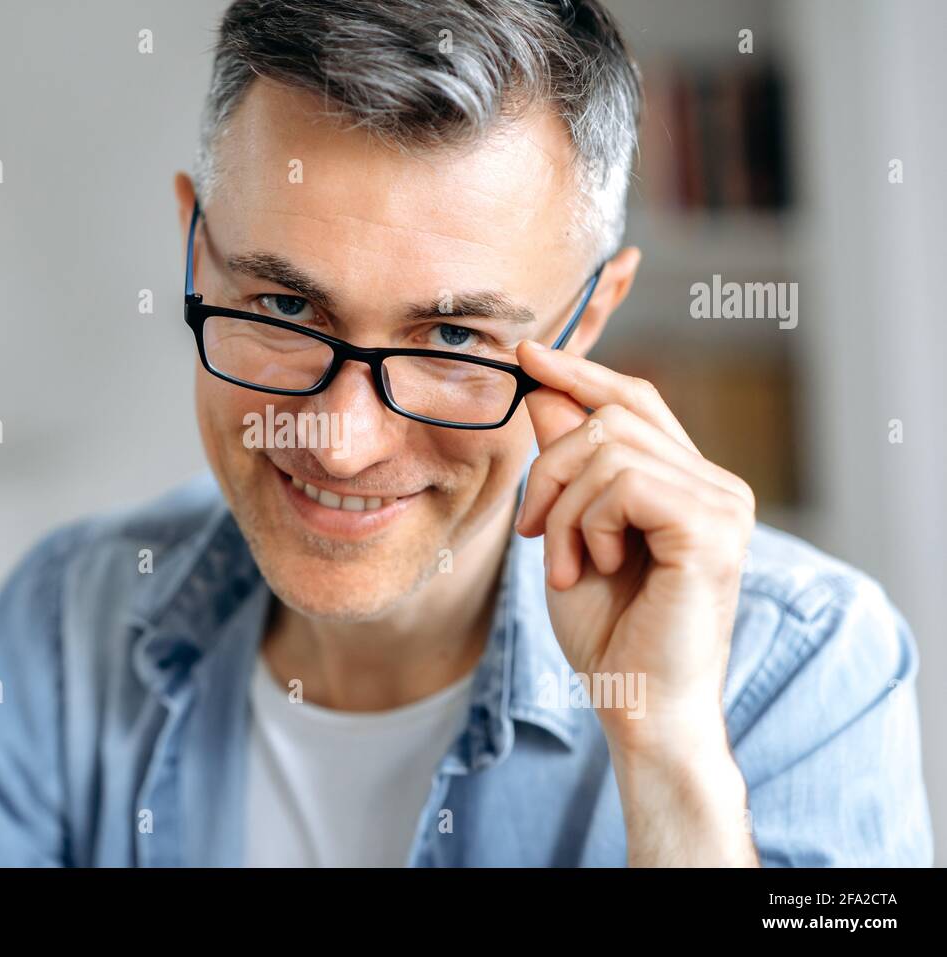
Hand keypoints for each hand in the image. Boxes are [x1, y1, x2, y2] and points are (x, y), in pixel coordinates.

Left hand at [513, 340, 755, 756]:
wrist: (638, 707)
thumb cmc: (609, 633)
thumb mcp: (571, 532)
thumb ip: (567, 466)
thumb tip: (545, 390)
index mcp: (690, 483)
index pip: (635, 400)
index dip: (581, 373)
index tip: (526, 355)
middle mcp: (717, 485)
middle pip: (610, 417)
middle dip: (549, 468)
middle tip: (536, 534)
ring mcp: (722, 504)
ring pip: (608, 448)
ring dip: (563, 508)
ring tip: (569, 565)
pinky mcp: (711, 529)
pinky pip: (624, 484)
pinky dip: (588, 524)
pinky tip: (595, 567)